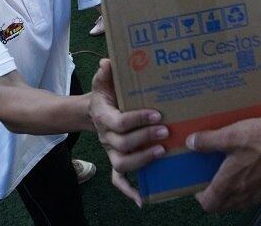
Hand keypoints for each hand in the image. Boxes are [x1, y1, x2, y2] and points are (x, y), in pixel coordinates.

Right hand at [89, 59, 167, 205]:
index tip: (157, 115)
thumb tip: (108, 62)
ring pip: (123, 163)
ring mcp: (111, 151)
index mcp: (104, 117)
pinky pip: (118, 180)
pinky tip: (143, 199)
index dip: (138, 120)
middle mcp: (107, 137)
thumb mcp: (103, 81)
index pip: (120, 123)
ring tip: (162, 152)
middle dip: (145, 138)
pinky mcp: (116, 160)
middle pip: (123, 144)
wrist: (94, 111)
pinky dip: (129, 191)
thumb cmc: (106, 94)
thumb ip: (106, 72)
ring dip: (143, 160)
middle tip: (166, 132)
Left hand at [186, 118, 260, 211]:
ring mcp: (255, 195)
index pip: (207, 204)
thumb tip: (191, 142)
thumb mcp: (230, 135)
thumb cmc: (260, 142)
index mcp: (227, 185)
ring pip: (235, 202)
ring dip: (228, 193)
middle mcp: (239, 195)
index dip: (199, 196)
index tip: (197, 184)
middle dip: (213, 195)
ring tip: (228, 173)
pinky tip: (247, 171)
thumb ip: (208, 140)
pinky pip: (248, 196)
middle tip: (211, 177)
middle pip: (220, 205)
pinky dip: (243, 189)